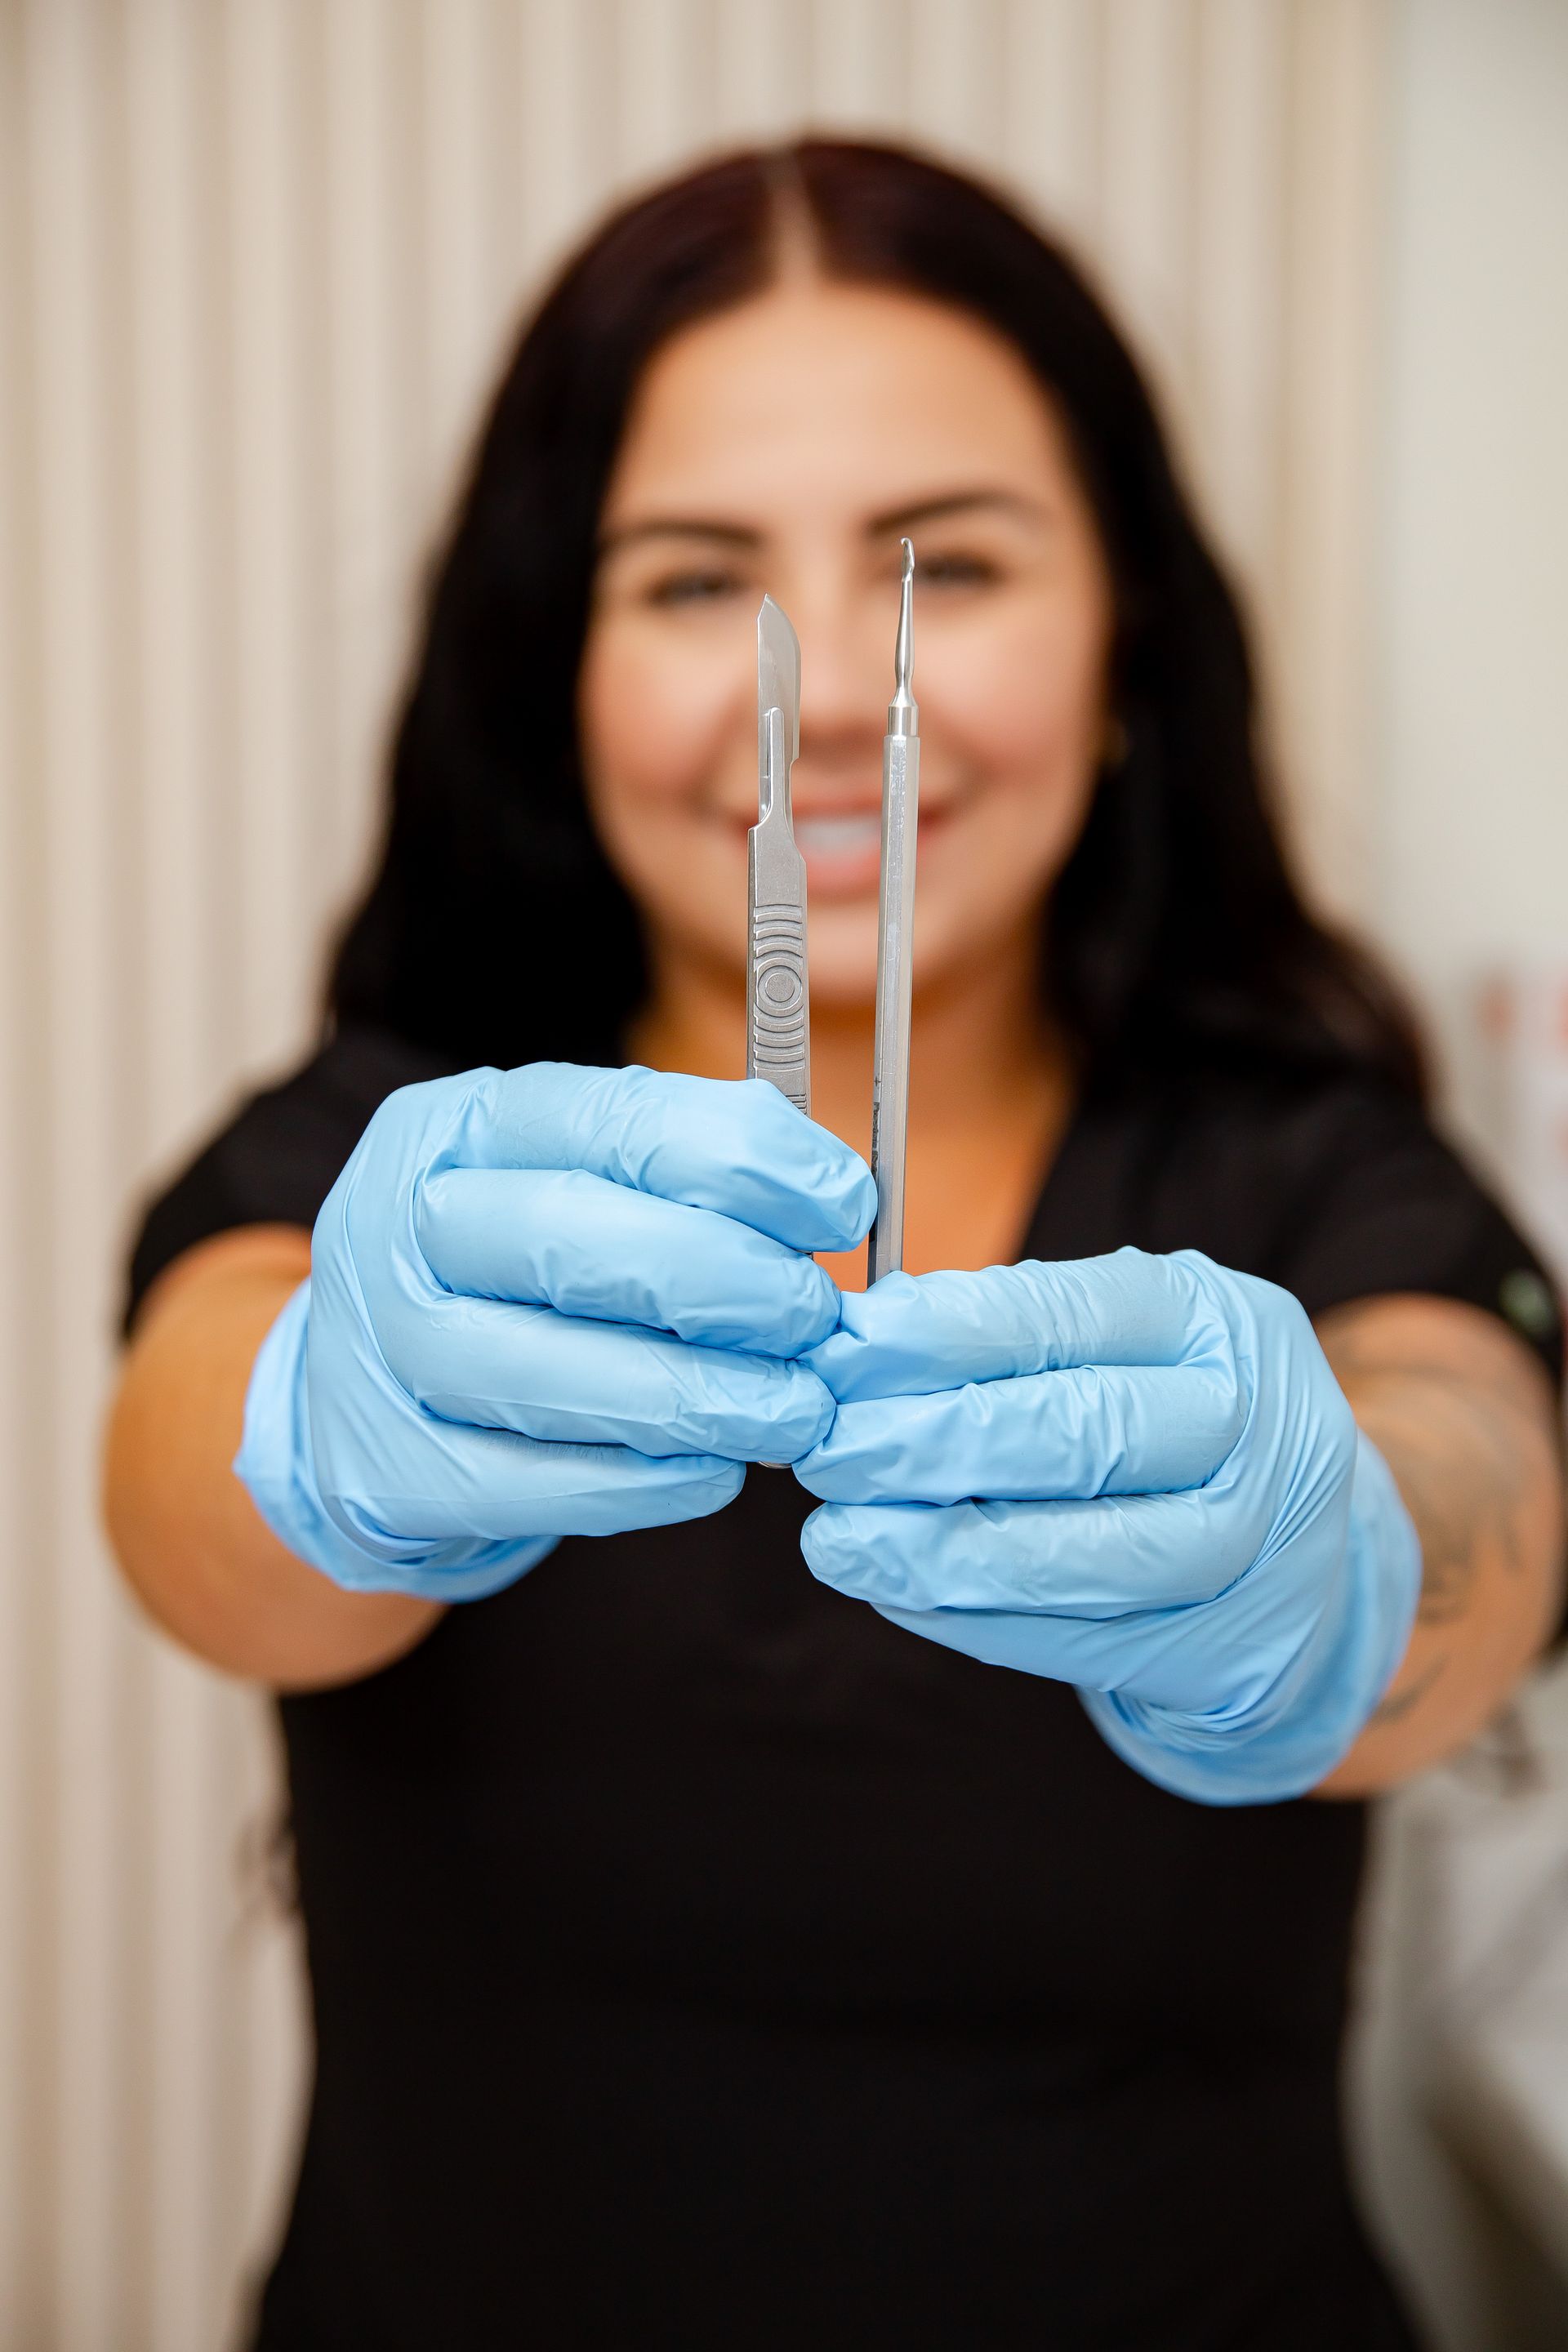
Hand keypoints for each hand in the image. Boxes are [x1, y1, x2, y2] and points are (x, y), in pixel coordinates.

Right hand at [236, 1063, 873, 1600]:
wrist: (359, 1396)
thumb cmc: (511, 1276)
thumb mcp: (573, 1182)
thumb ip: (684, 1174)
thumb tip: (835, 1194)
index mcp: (460, 1124)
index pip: (615, 1117)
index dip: (748, 1161)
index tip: (846, 1206)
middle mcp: (402, 1223)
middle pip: (577, 1236)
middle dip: (729, 1282)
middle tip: (816, 1320)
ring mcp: (385, 1353)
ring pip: (552, 1372)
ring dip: (701, 1396)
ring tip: (794, 1409)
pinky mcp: (394, 1473)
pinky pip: (535, 1484)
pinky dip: (645, 1482)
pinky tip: (717, 1470)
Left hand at [795, 1248, 1420, 1802]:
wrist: (1304, 1549)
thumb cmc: (1167, 1417)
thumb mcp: (1119, 1342)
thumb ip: (1005, 1338)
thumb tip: (855, 1347)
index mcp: (1218, 1318)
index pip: (1068, 1313)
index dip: (945, 1335)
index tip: (844, 1352)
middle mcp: (1257, 1423)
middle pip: (1078, 1431)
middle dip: (927, 1443)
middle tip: (824, 1452)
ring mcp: (1258, 1545)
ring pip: (1082, 1554)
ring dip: (936, 1549)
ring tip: (836, 1540)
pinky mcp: (1233, 1649)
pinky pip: (1082, 1642)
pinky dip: (973, 1620)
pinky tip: (895, 1593)